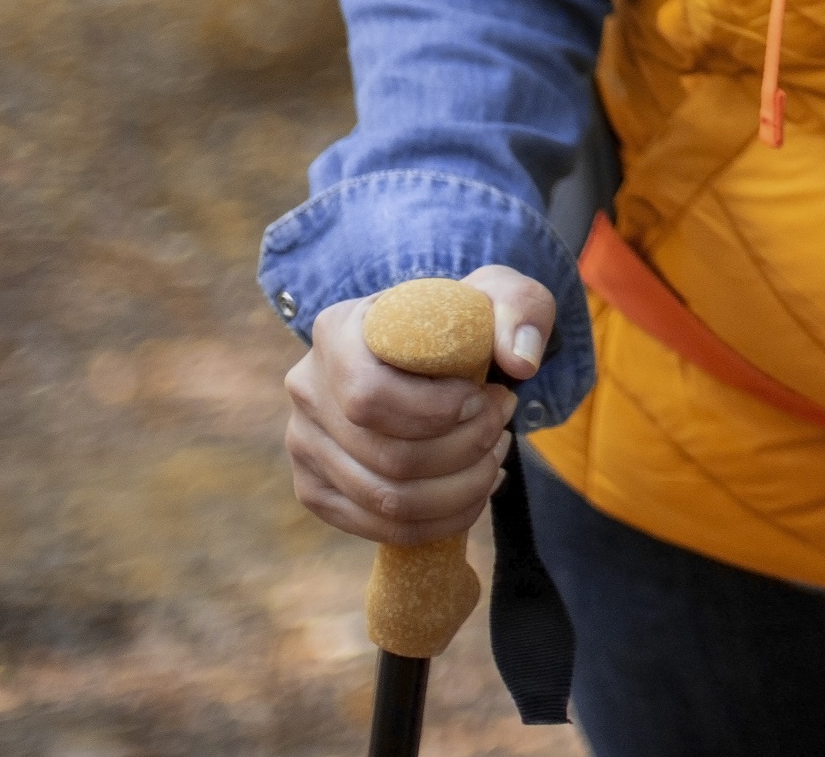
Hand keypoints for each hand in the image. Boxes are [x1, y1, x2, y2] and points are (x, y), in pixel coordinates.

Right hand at [282, 264, 551, 545]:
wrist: (433, 354)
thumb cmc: (461, 323)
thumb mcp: (498, 296)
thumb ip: (519, 309)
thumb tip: (520, 361)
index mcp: (336, 331)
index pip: (369, 395)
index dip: (436, 411)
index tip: (484, 398)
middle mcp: (307, 390)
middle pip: (388, 456)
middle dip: (465, 450)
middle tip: (502, 427)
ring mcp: (304, 446)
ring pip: (388, 499)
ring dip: (462, 488)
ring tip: (494, 457)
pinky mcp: (316, 491)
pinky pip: (381, 528)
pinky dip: (442, 519)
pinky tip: (475, 489)